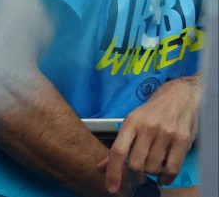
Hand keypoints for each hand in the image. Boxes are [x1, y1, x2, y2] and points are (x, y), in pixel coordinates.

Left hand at [101, 76, 200, 191]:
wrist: (179, 97)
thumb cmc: (152, 112)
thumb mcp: (132, 122)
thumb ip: (119, 145)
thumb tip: (101, 167)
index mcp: (131, 123)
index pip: (117, 151)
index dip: (113, 172)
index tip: (111, 187)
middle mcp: (148, 128)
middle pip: (135, 164)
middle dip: (135, 177)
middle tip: (137, 178)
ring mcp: (166, 134)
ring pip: (153, 168)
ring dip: (151, 175)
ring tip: (152, 168)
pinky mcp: (182, 140)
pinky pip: (172, 169)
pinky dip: (166, 178)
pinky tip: (163, 177)